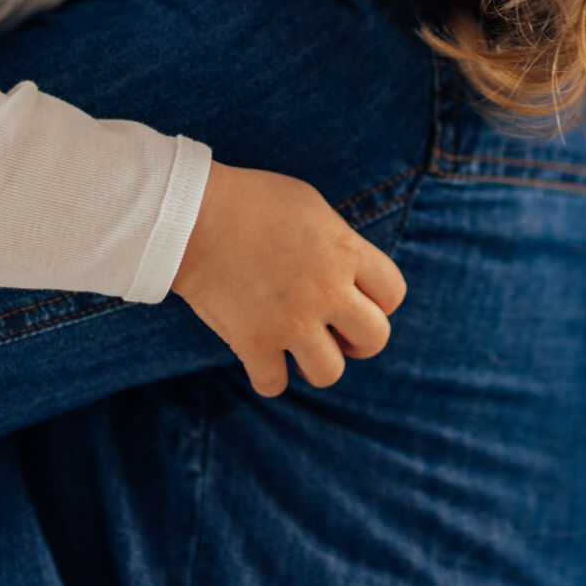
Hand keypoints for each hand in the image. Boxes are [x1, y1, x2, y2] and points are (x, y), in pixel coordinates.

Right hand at [173, 161, 407, 396]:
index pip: (394, 294)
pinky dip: (268, 377)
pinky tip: (261, 357)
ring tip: (299, 347)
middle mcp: (327, 291)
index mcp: (346, 253)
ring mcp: (291, 321)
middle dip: (359, 340)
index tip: (356, 298)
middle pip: (375, 339)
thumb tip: (350, 271)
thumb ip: (339, 243)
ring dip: (317, 363)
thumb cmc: (251, 200)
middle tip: (335, 332)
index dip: (380, 301)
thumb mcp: (312, 207)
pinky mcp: (253, 342)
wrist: (192, 215)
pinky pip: (274, 384)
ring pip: (330, 372)